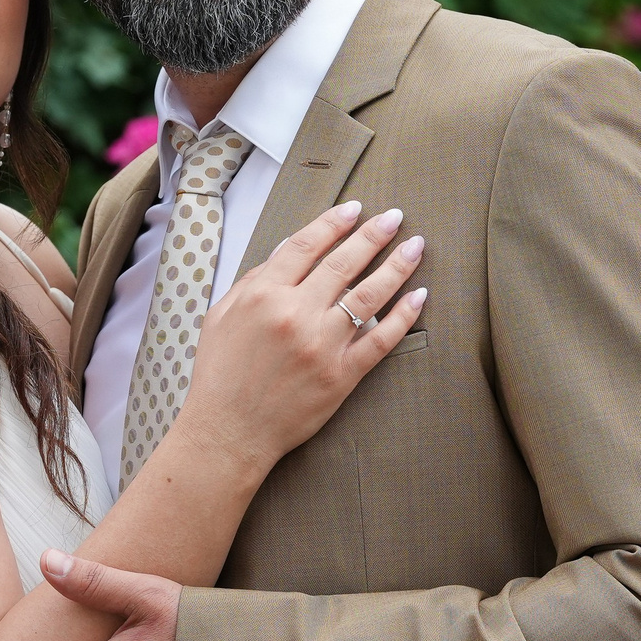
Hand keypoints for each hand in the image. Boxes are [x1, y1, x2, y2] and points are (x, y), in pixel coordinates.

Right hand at [178, 200, 426, 473]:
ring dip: (397, 265)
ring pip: (369, 294)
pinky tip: (419, 295)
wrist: (228, 431)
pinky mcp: (342, 375)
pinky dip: (403, 316)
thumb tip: (286, 251)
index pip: (306, 246)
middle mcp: (295, 314)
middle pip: (343, 262)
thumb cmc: (220, 374)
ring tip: (416, 245)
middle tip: (396, 216)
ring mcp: (322, 345)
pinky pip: (381, 340)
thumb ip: (253, 281)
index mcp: (263, 295)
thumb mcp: (221, 316)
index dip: (333, 223)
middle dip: (373, 234)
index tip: (354, 208)